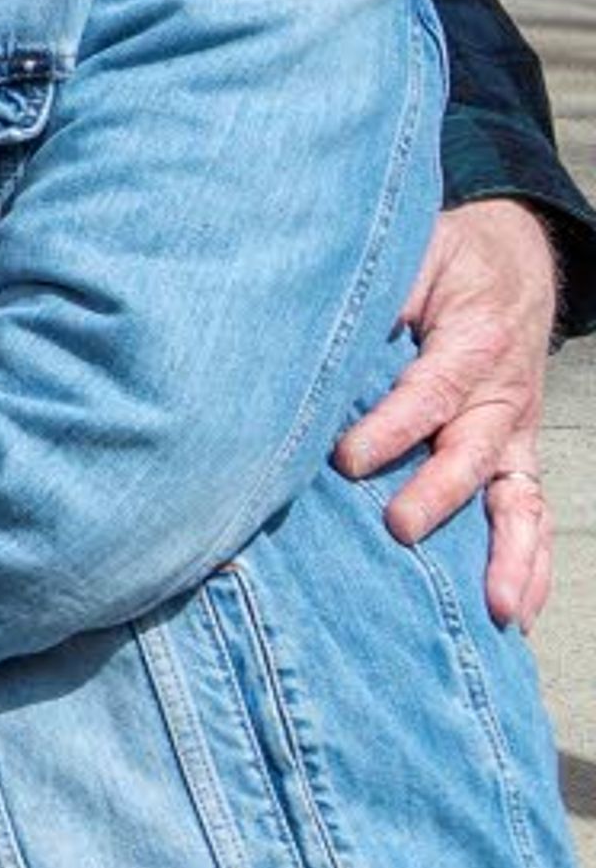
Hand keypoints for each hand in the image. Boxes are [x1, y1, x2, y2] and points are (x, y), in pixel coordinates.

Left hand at [334, 198, 556, 625]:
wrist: (516, 261)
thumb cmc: (452, 261)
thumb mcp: (417, 253)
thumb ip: (384, 292)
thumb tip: (337, 326)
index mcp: (474, 342)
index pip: (430, 392)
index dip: (392, 427)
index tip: (348, 459)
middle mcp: (503, 397)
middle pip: (473, 453)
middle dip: (438, 495)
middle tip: (398, 528)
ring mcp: (515, 434)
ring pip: (519, 501)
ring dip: (512, 557)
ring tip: (500, 610)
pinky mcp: (518, 456)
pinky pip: (530, 515)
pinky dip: (530, 564)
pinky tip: (516, 614)